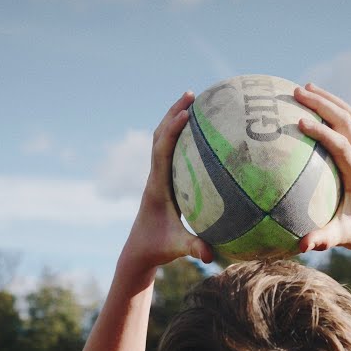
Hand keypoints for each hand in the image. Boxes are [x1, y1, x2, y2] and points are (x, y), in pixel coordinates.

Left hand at [121, 91, 213, 269]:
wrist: (138, 250)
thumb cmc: (157, 247)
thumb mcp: (177, 248)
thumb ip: (194, 248)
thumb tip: (212, 256)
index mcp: (156, 186)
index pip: (162, 151)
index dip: (172, 131)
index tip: (187, 114)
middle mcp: (155, 176)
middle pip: (159, 136)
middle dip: (173, 113)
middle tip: (192, 94)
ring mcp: (158, 176)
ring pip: (163, 140)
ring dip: (175, 119)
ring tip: (194, 102)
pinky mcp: (163, 180)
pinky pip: (172, 151)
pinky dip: (182, 136)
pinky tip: (200, 132)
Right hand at [292, 83, 350, 253]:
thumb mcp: (342, 238)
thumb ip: (324, 239)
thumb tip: (302, 245)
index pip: (342, 146)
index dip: (323, 132)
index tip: (300, 122)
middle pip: (347, 121)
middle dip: (323, 103)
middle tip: (296, 91)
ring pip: (350, 116)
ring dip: (329, 99)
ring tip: (304, 87)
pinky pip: (347, 124)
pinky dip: (331, 109)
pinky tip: (311, 104)